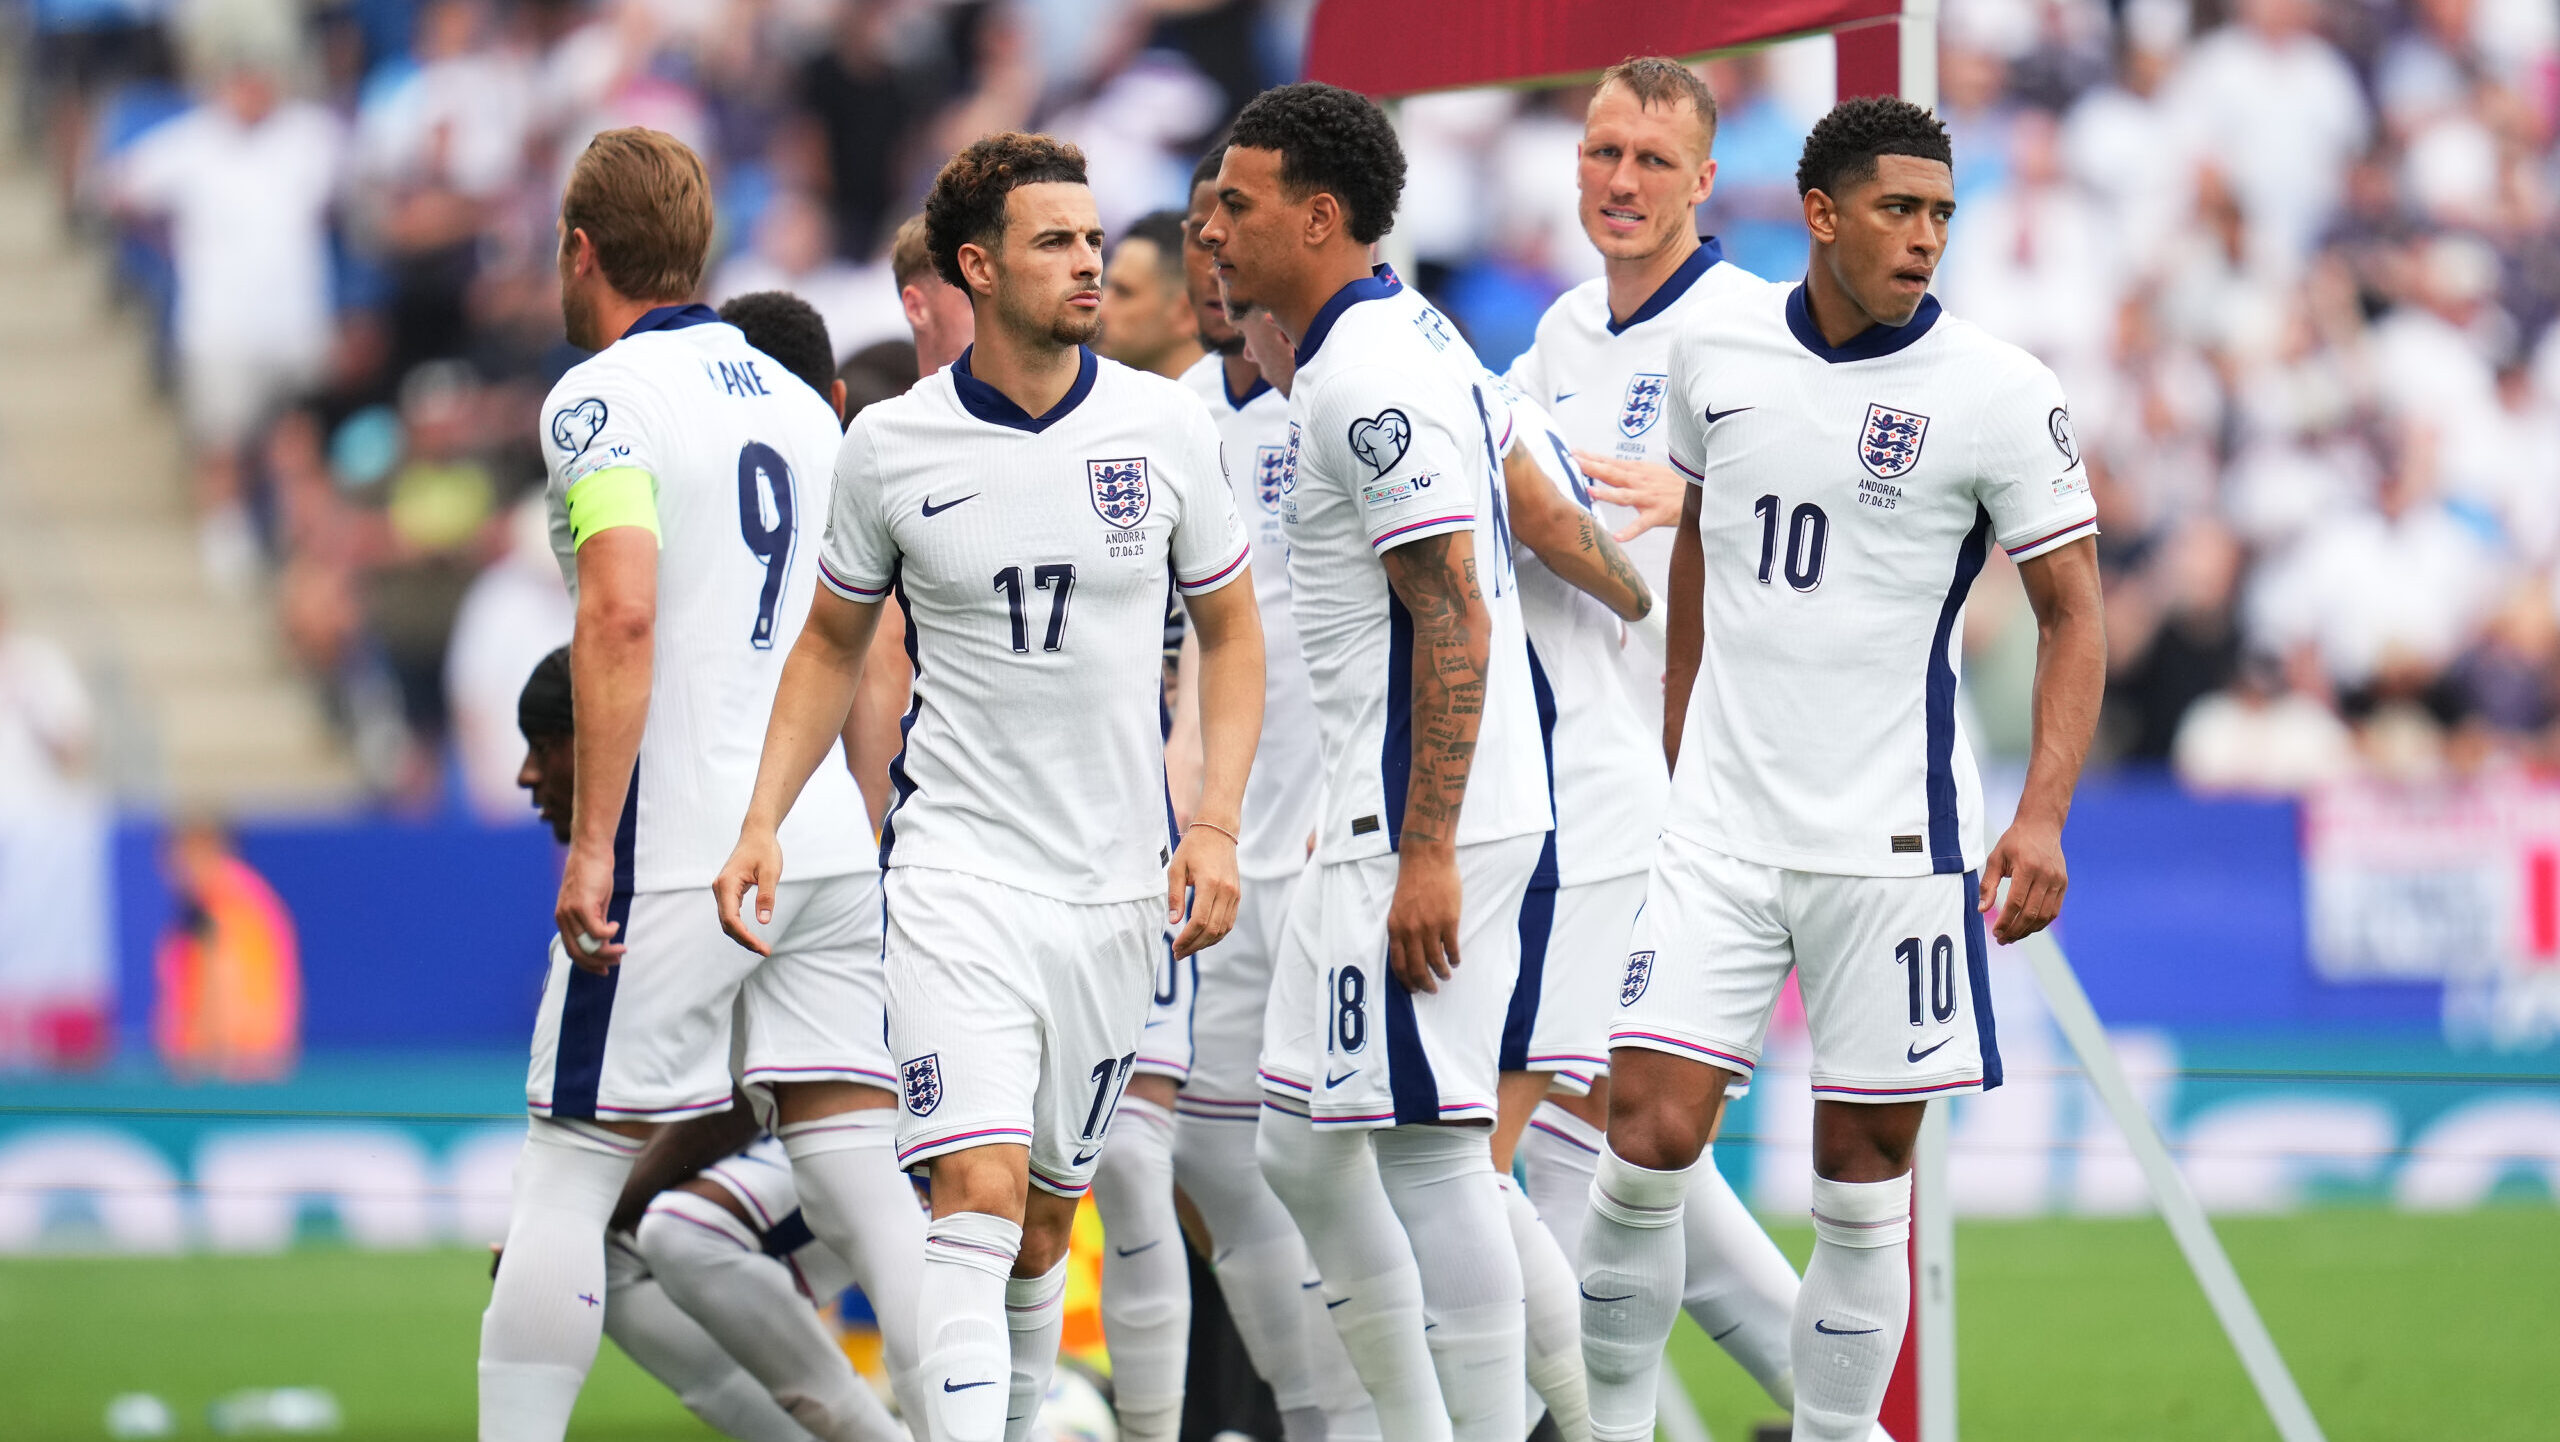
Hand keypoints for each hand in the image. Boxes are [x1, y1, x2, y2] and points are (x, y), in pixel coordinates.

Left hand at [556, 843, 623, 974]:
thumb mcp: (594, 902)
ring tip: (621, 950)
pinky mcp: (582, 905)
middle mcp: (563, 918)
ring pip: (588, 945)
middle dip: (598, 963)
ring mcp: (571, 912)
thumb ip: (595, 920)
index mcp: (563, 918)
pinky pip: (597, 930)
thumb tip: (603, 940)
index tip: (604, 969)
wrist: (591, 850)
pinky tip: (616, 926)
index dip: (588, 964)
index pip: (572, 951)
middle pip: (578, 953)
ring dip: (607, 951)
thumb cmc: (594, 873)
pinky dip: (609, 933)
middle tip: (616, 961)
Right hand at [713, 829, 783, 956]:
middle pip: (727, 923)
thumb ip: (766, 896)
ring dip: (742, 936)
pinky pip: (730, 914)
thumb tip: (764, 921)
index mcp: (727, 884)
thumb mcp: (771, 872)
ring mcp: (722, 890)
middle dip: (744, 940)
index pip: (731, 919)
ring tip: (761, 947)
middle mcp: (719, 888)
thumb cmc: (764, 850)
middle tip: (765, 951)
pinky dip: (740, 927)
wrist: (757, 833)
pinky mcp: (727, 891)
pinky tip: (752, 935)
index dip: (745, 936)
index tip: (761, 947)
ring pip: (727, 920)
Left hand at [1166, 824, 1239, 957]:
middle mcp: (1226, 891)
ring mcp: (1234, 894)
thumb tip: (1174, 921)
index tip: (1175, 947)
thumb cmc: (1193, 848)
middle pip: (1212, 929)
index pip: (1199, 920)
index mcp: (1209, 884)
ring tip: (1189, 949)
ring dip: (1206, 943)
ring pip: (1223, 929)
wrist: (1218, 832)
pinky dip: (1217, 934)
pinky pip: (1229, 922)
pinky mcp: (1237, 896)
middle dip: (1194, 945)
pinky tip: (1203, 939)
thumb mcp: (1176, 868)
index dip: (1187, 938)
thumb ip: (1175, 895)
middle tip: (1179, 954)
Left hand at [1385, 843, 1462, 992]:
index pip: (1399, 964)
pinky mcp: (1449, 921)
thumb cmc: (1412, 881)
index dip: (1407, 981)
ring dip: (1442, 973)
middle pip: (1417, 968)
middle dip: (1424, 984)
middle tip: (1431, 990)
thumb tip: (1409, 953)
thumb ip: (1402, 930)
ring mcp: (1430, 926)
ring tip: (1446, 976)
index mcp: (1395, 928)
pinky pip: (1451, 948)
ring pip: (1436, 961)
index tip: (1413, 989)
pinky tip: (1455, 961)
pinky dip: (1453, 958)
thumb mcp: (1398, 909)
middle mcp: (1411, 931)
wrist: (1427, 859)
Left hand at [1574, 453, 1686, 541]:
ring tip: (1591, 492)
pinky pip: (1641, 524)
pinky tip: (1617, 537)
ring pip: (1624, 496)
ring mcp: (1648, 498)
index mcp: (1637, 471)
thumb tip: (1605, 466)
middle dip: (1592, 467)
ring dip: (1607, 494)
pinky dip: (1629, 531)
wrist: (1701, 493)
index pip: (1610, 462)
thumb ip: (1628, 470)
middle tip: (1573, 462)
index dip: (1591, 457)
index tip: (1572, 452)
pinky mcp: (1658, 514)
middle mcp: (1640, 482)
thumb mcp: (1650, 471)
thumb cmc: (1673, 484)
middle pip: (1612, 473)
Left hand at [1980, 816, 2065, 944]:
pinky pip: (2053, 910)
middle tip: (2002, 939)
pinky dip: (2041, 923)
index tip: (1995, 932)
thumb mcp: (1996, 858)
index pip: (2016, 903)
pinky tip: (2027, 928)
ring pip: (2044, 916)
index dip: (2006, 921)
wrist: (2041, 825)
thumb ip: (1988, 884)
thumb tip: (1983, 910)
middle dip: (2015, 930)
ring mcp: (2057, 881)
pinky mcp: (2063, 884)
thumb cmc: (2014, 841)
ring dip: (2028, 930)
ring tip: (2013, 936)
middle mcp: (2046, 876)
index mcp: (2027, 868)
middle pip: (2031, 913)